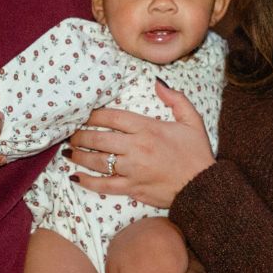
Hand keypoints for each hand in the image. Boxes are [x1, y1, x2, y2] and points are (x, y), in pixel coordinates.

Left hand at [65, 81, 212, 208]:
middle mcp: (137, 148)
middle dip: (80, 135)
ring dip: (79, 156)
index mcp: (148, 129)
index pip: (112, 118)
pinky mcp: (132, 188)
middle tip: (71, 134)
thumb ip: (176, 99)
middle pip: (99, 139)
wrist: (203, 186)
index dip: (93, 115)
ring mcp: (132, 170)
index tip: (83, 115)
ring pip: (97, 162)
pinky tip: (76, 177)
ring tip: (69, 151)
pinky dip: (88, 182)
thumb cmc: (197, 154)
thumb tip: (157, 84)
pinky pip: (104, 185)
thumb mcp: (192, 120)